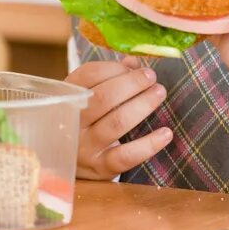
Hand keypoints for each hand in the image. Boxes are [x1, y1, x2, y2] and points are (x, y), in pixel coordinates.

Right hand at [66, 56, 171, 179]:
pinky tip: (166, 133)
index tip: (134, 66)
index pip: (88, 75)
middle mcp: (72, 122)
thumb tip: (134, 61)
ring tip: (158, 93)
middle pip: (103, 98)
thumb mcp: (86, 96)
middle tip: (151, 77)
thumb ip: (108, 76)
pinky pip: (126, 156)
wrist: (62, 161)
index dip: (114, 68)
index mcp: (66, 98)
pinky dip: (149, 144)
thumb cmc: (82, 119)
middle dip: (132, 84)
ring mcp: (85, 147)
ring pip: (116, 123)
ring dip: (142, 105)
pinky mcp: (100, 168)